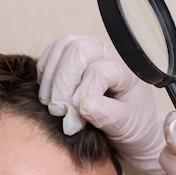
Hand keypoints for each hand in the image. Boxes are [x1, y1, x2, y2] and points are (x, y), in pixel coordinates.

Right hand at [37, 35, 163, 174]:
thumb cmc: (131, 125)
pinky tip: (48, 95)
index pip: (99, 71)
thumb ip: (109, 116)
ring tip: (51, 106)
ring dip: (51, 77)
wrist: (128, 128)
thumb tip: (84, 106)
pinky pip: (52, 52)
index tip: (74, 124)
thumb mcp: (126, 126)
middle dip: (62, 82)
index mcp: (127, 67)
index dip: (82, 96)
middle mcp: (109, 52)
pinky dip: (45, 73)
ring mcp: (89, 49)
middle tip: (58, 112)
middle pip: (78, 50)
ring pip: (63, 46)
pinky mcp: (71, 55)